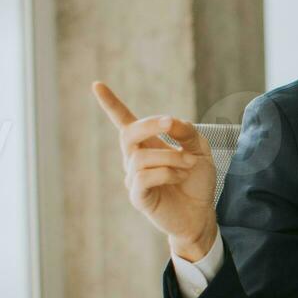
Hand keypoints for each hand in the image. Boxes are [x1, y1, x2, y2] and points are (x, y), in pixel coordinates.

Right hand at [92, 82, 217, 260]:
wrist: (201, 213)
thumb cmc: (196, 181)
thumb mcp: (199, 149)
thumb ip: (187, 132)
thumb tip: (171, 120)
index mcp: (148, 144)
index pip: (124, 121)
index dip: (110, 104)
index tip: (96, 85)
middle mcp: (135, 159)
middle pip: (129, 133)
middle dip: (151, 124)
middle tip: (172, 124)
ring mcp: (134, 178)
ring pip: (142, 156)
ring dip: (171, 156)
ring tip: (189, 165)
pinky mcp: (138, 197)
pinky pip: (144, 177)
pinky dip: (166, 173)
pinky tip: (179, 177)